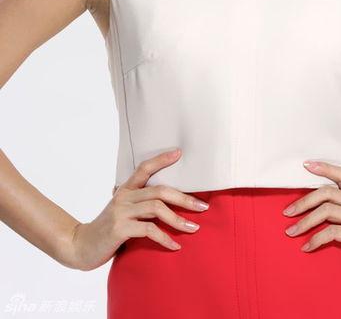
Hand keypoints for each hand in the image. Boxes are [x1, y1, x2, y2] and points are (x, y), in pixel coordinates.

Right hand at [66, 149, 209, 270]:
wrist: (79, 246)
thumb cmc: (105, 229)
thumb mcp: (120, 210)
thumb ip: (135, 203)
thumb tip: (159, 200)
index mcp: (125, 190)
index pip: (144, 168)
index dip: (161, 159)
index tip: (179, 153)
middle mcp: (124, 197)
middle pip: (159, 190)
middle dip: (184, 198)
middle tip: (202, 206)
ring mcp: (121, 212)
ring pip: (157, 208)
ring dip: (179, 219)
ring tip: (194, 228)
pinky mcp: (120, 229)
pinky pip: (149, 230)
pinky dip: (165, 238)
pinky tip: (175, 246)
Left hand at [282, 160, 340, 278]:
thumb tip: (316, 204)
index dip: (324, 167)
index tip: (305, 164)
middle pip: (327, 192)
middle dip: (303, 201)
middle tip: (286, 212)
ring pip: (326, 211)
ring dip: (304, 222)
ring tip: (291, 232)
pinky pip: (332, 233)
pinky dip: (316, 239)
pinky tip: (307, 246)